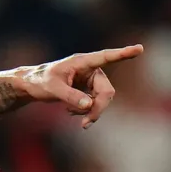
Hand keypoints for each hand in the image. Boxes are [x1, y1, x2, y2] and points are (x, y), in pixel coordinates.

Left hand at [15, 44, 142, 127]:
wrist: (31, 86)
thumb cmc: (39, 82)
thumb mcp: (52, 89)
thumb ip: (70, 96)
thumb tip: (88, 105)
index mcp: (82, 62)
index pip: (106, 57)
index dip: (123, 54)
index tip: (139, 49)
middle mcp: (91, 69)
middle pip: (106, 91)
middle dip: (98, 108)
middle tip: (85, 123)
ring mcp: (91, 80)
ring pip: (102, 99)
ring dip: (91, 111)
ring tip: (72, 115)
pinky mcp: (88, 89)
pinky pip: (95, 103)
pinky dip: (86, 111)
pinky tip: (71, 112)